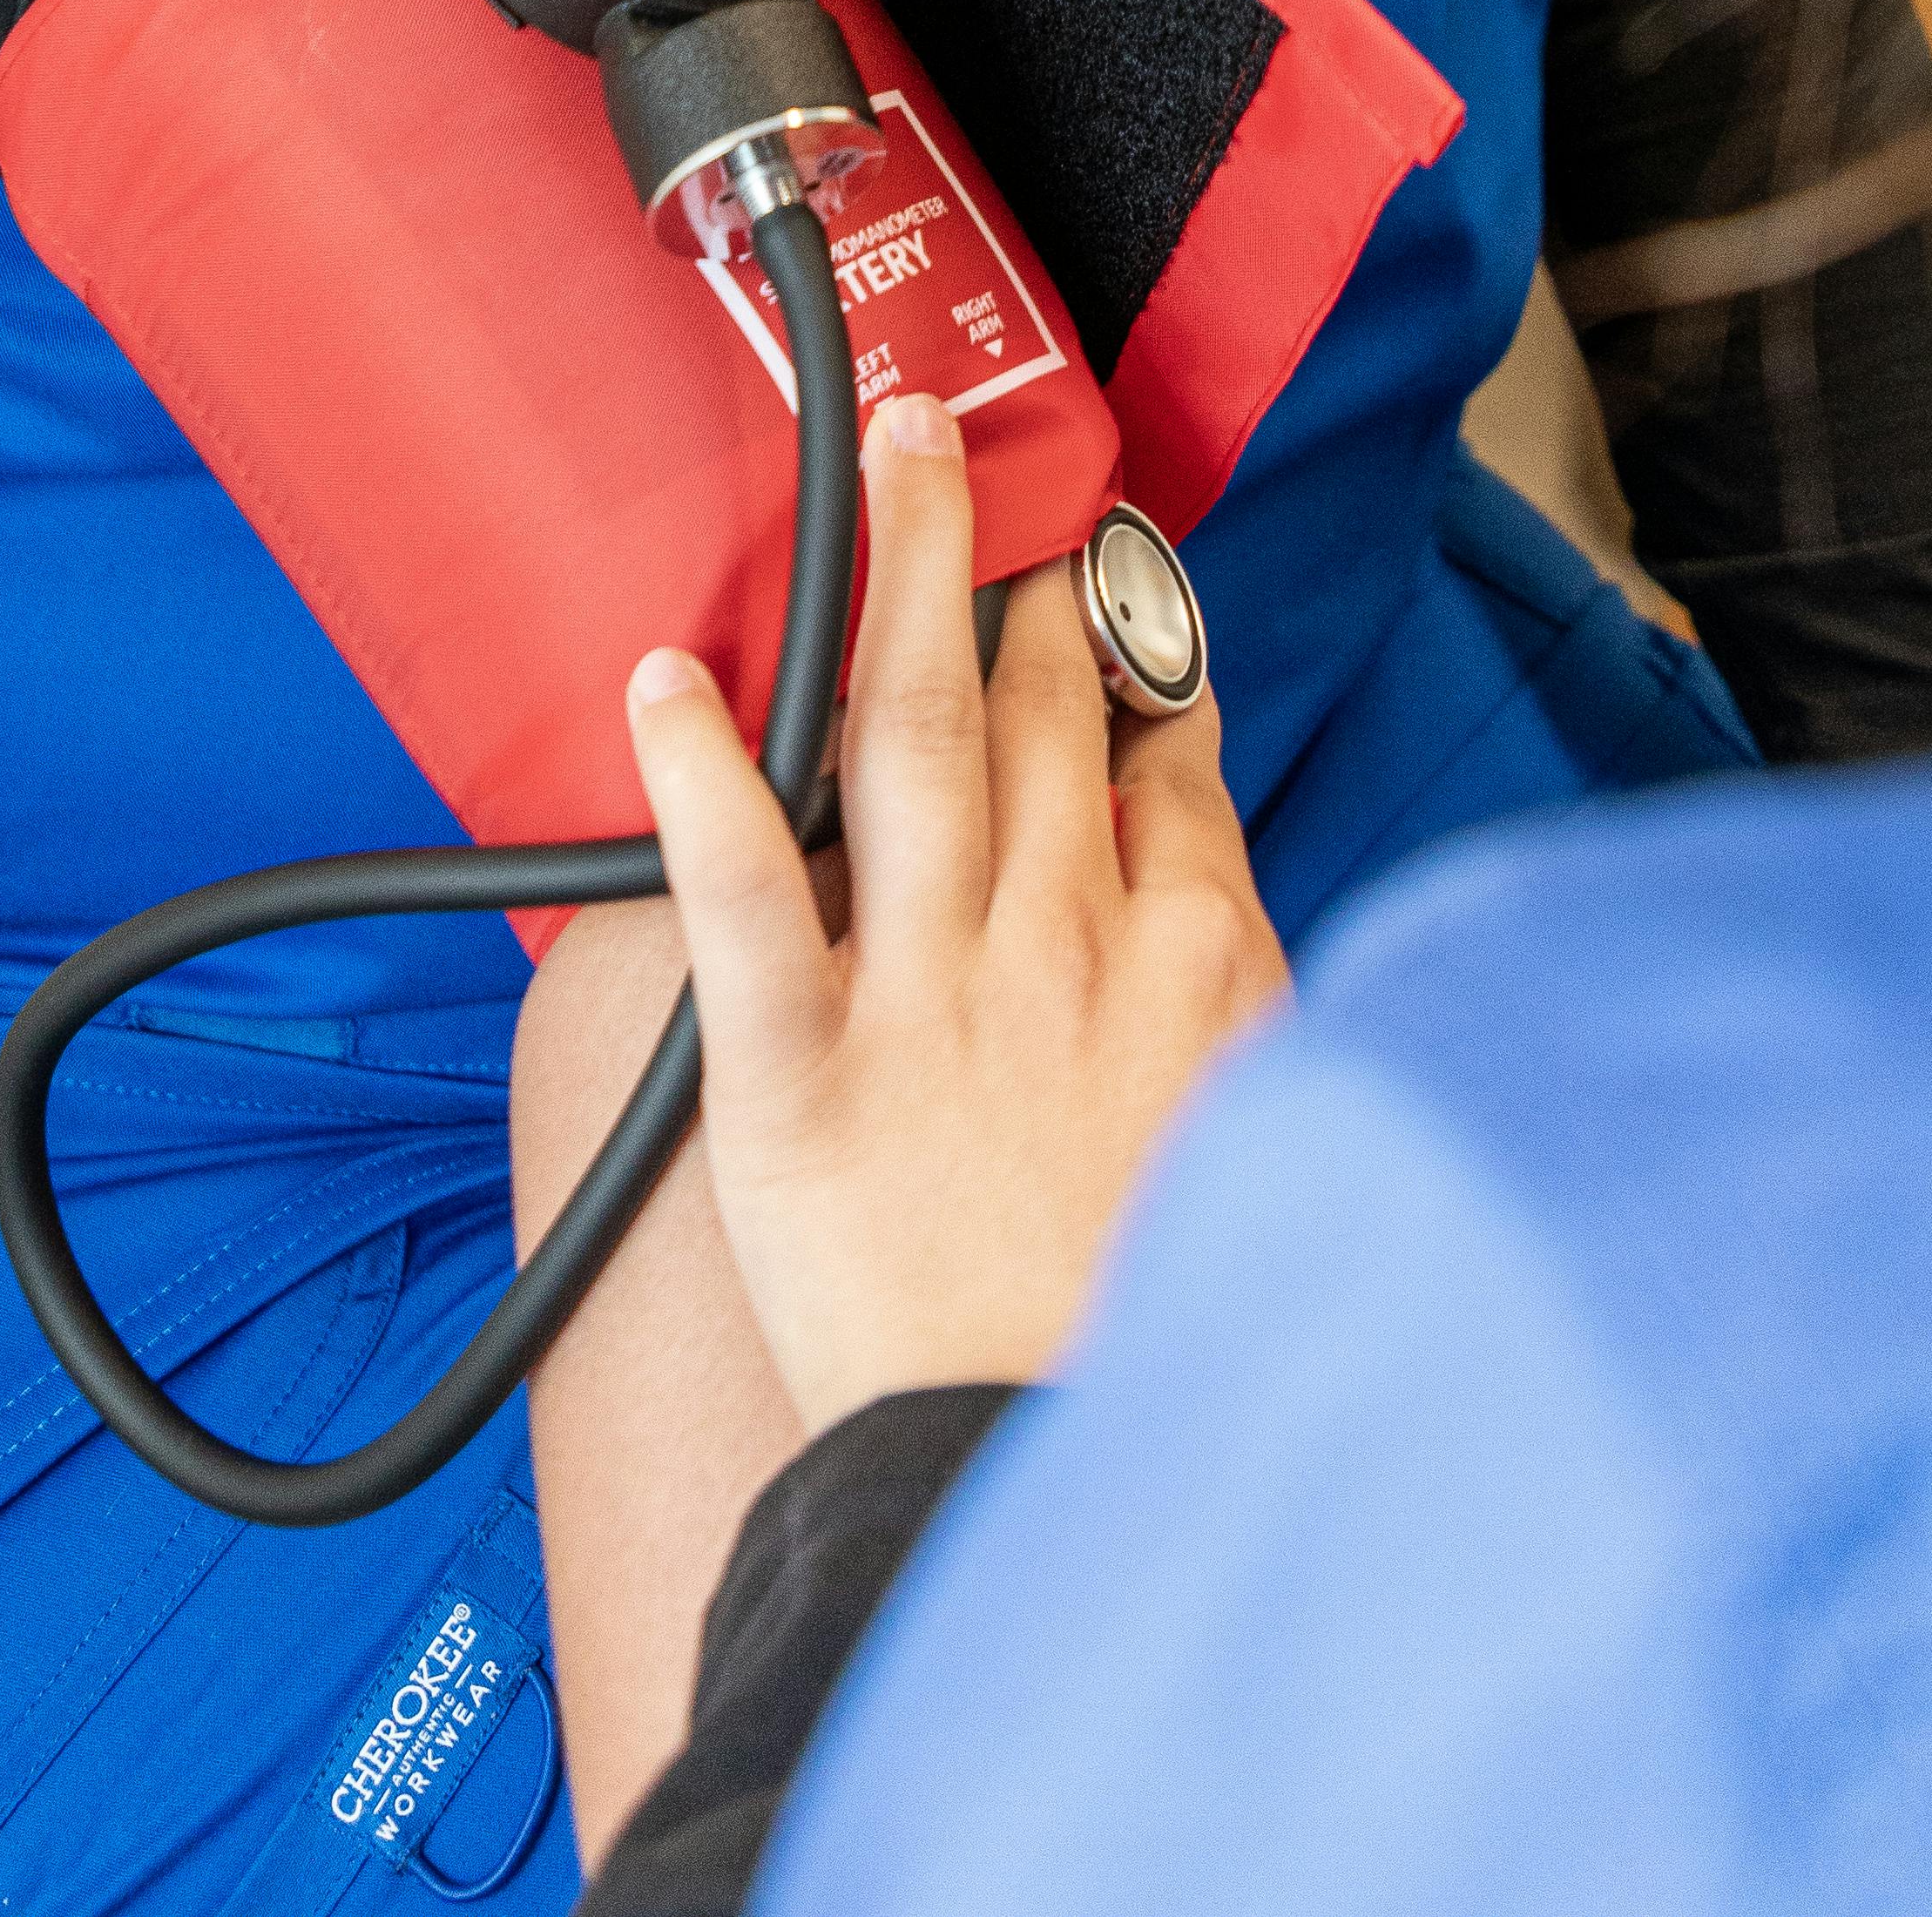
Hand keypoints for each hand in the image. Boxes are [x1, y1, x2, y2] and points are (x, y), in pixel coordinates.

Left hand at [623, 390, 1288, 1433]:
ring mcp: (932, 998)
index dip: (1120, 649)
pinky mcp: (801, 1077)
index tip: (1089, 581)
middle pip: (1036, 703)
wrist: (1060, 1477)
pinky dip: (699, 778)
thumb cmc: (1167, 1320)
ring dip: (896, 572)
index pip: (1158, 750)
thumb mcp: (1268, 1120)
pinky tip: (663, 682)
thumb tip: (1180, 845)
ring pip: (912, 732)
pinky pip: (746, 895)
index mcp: (1195, 955)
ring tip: (879, 457)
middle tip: (965, 454)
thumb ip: (1231, 973)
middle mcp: (1066, 942)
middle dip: (1008, 562)